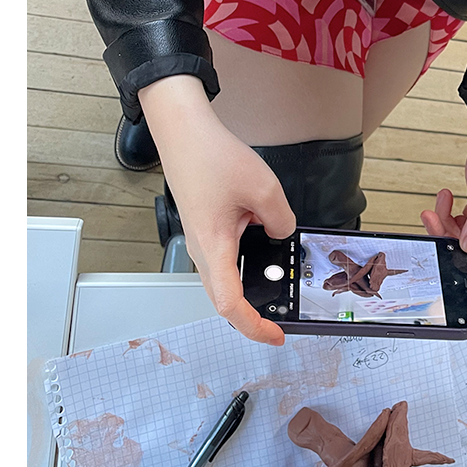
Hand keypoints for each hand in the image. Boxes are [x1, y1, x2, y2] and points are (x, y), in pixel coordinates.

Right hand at [140, 76, 294, 344]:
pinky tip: (267, 256)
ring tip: (278, 293)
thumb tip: (281, 235)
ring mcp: (201, 241)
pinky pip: (226, 261)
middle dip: (253, 316)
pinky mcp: (205, 230)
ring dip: (250, 291)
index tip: (276, 334)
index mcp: (213, 247)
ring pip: (224, 281)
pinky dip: (246, 268)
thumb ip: (281, 221)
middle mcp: (202, 251)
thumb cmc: (213, 157)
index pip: (230, 303)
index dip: (253, 325)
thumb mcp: (264, 189)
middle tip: (279, 322)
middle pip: (224, 299)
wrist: (184, 133)